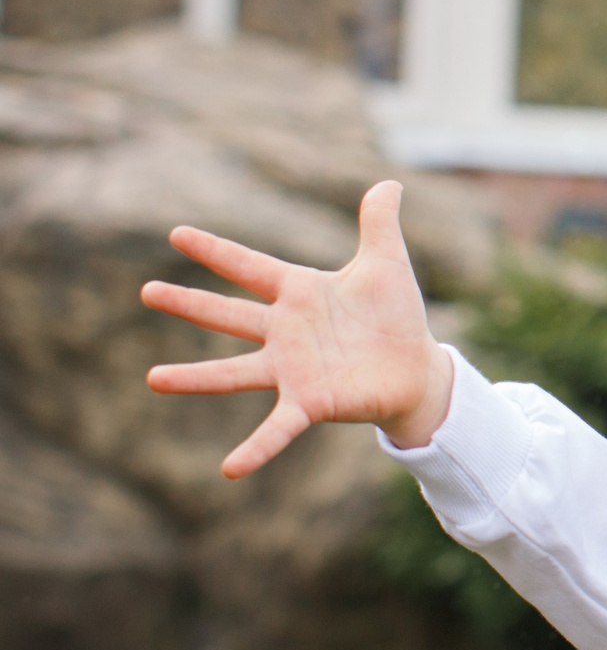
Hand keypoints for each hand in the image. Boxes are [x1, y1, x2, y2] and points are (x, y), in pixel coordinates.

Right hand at [141, 180, 453, 476]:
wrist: (417, 367)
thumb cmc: (396, 316)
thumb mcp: (388, 264)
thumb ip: (379, 224)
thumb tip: (389, 181)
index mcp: (300, 294)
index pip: (249, 266)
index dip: (216, 251)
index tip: (176, 233)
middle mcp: (286, 332)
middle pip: (229, 314)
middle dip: (189, 303)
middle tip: (146, 291)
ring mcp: (293, 369)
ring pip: (235, 372)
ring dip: (195, 379)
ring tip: (153, 379)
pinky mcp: (310, 402)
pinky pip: (276, 429)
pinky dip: (255, 448)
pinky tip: (229, 469)